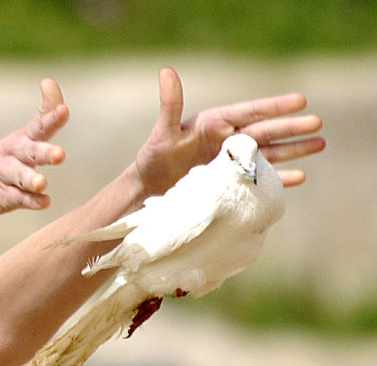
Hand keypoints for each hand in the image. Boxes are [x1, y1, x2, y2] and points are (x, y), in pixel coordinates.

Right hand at [0, 77, 68, 217]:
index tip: (63, 109)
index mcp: (21, 139)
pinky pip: (18, 199)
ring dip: (32, 179)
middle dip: (46, 152)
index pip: (40, 123)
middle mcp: (14, 155)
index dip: (52, 115)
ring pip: (21, 177)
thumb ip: (42, 122)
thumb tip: (55, 89)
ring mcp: (6, 177)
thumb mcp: (18, 140)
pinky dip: (31, 201)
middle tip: (60, 155)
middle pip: (32, 151)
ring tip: (41, 183)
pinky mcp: (1, 198)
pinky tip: (43, 202)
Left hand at [136, 67, 325, 194]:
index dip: (274, 107)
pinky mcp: (232, 183)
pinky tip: (299, 176)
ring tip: (320, 144)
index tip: (300, 100)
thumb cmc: (154, 159)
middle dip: (292, 128)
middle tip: (318, 123)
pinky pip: (260, 180)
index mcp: (216, 124)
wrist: (150, 190)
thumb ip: (170, 104)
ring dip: (294, 150)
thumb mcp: (162, 133)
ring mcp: (232, 163)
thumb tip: (166, 71)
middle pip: (265, 132)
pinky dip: (278, 179)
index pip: (250, 112)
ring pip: (269, 153)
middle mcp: (228, 141)